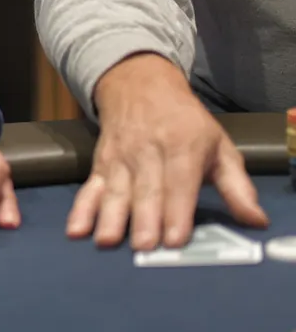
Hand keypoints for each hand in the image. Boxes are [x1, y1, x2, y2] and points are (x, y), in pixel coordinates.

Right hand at [70, 53, 264, 249]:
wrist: (139, 84)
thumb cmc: (185, 123)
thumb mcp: (219, 146)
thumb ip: (237, 186)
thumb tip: (255, 219)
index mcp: (182, 146)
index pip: (179, 182)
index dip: (177, 211)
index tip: (175, 239)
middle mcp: (147, 151)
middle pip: (145, 189)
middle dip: (144, 218)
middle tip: (144, 247)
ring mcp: (120, 158)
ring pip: (116, 190)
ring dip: (110, 216)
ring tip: (108, 241)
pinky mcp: (100, 164)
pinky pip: (90, 188)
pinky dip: (81, 209)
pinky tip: (75, 229)